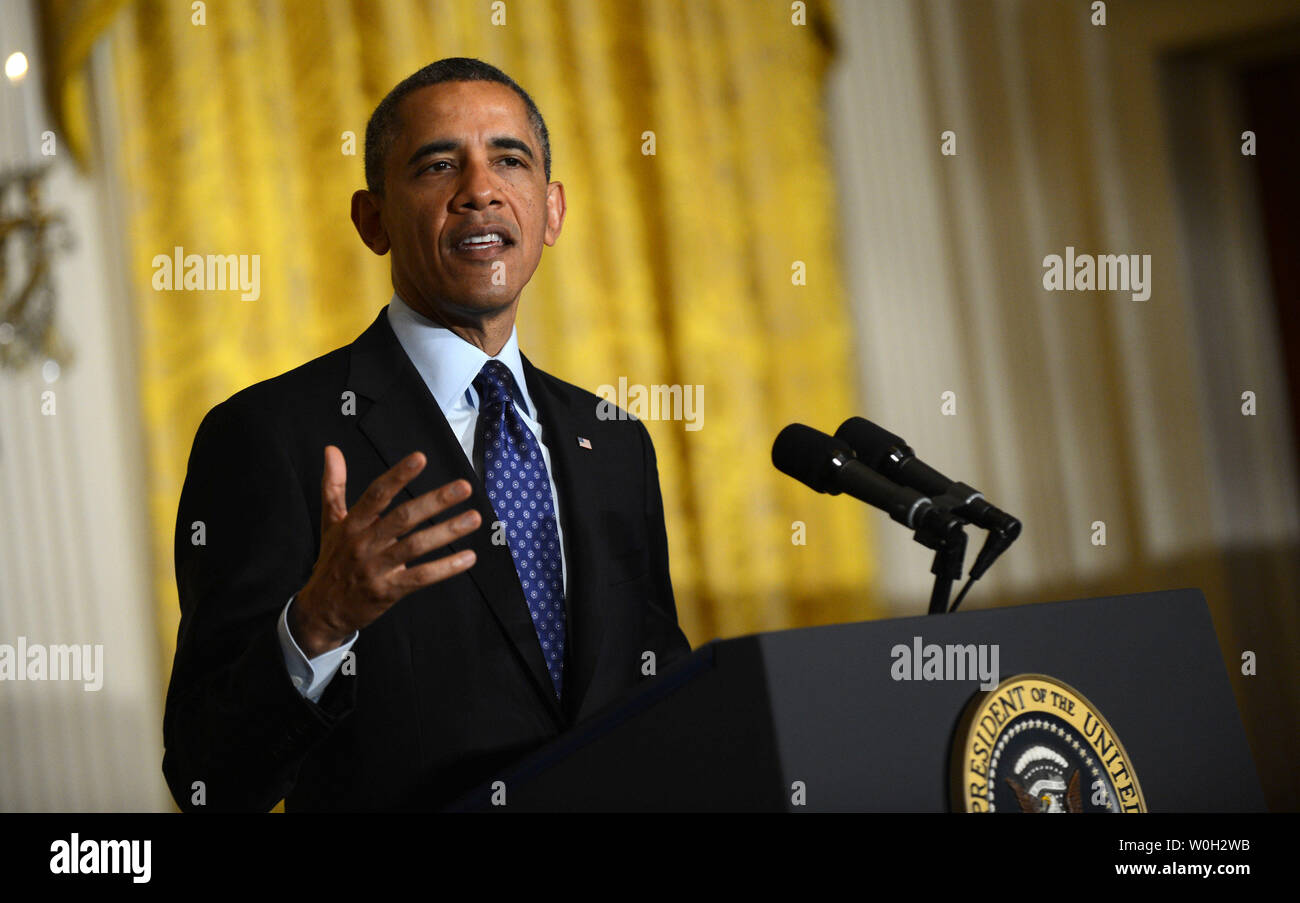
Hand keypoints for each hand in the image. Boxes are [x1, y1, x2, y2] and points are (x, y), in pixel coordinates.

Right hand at [290, 446, 480, 656]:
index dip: (398, 476)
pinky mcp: (387, 591)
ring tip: (474, 518)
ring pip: (415, 546)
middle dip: (435, 501)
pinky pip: (420, 578)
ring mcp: (375, 569)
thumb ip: (334, 485)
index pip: (376, 495)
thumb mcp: (330, 522)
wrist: (322, 610)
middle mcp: (363, 544)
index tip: (420, 458)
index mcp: (351, 524)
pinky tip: (469, 558)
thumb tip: (332, 449)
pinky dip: (445, 568)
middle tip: (464, 486)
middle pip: (402, 518)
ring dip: (447, 531)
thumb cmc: (332, 560)